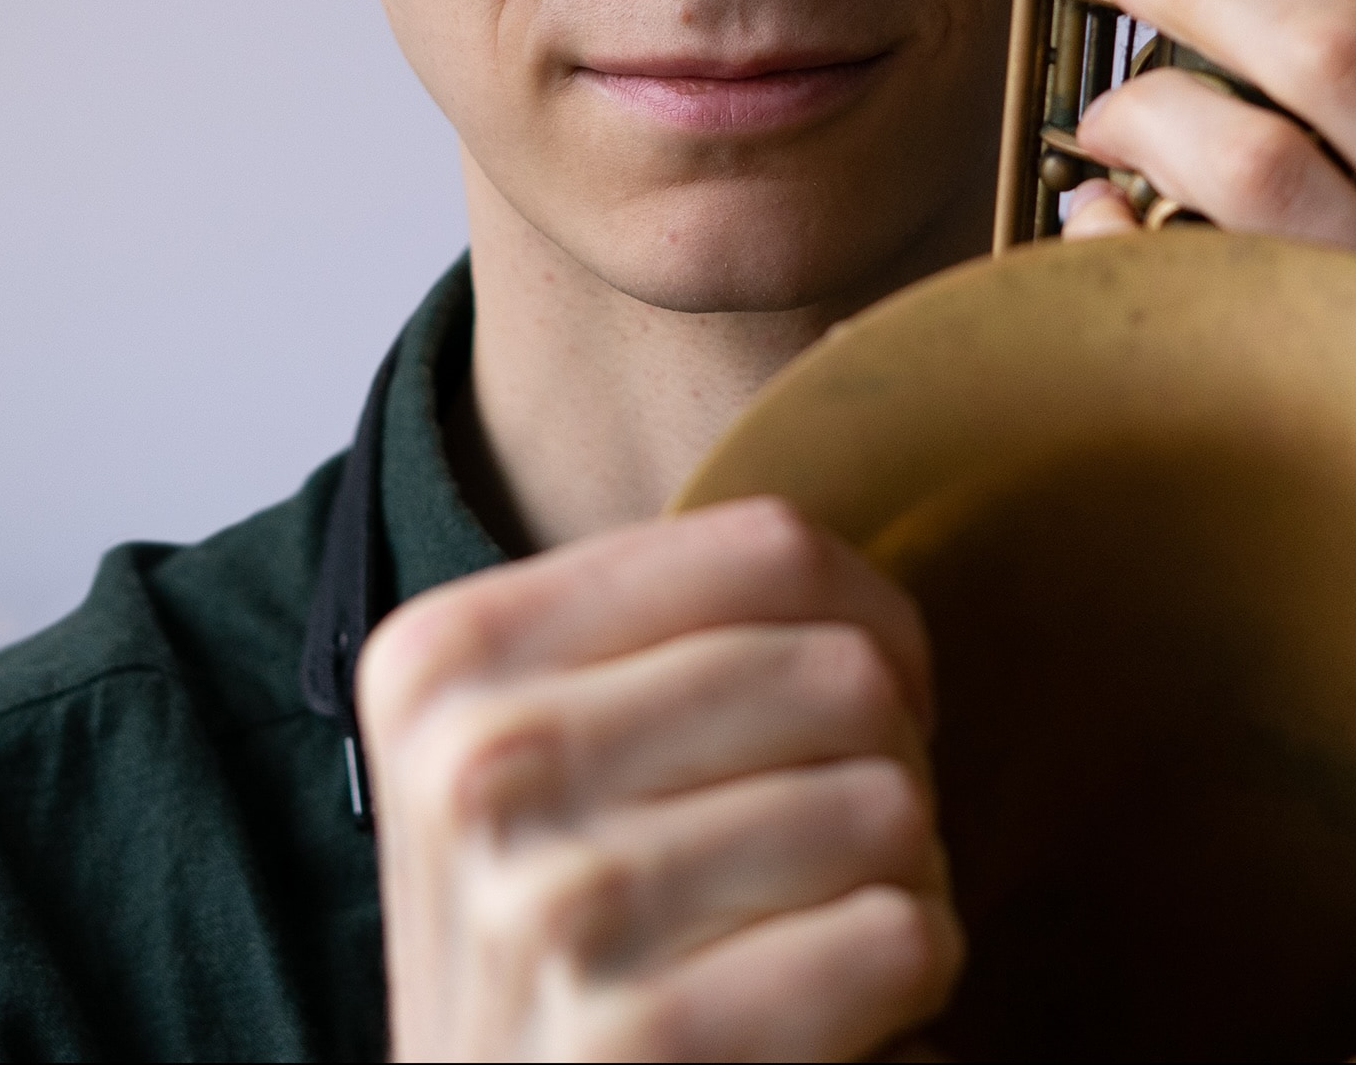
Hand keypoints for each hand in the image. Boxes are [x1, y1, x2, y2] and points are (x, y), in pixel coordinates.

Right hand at [355, 496, 962, 1061]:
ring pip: (890, 802)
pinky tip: (843, 1013)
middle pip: (844, 669)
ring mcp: (553, 914)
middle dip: (891, 760)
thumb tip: (852, 360)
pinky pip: (899, 935)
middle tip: (849, 833)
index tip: (855, 697)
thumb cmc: (561, 945)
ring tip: (832, 922)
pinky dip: (910, 974)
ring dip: (905, 878)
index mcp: (445, 659)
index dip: (867, 618)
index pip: (772, 545)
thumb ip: (650, 615)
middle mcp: (479, 770)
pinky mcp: (643, 1048)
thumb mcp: (532, 750)